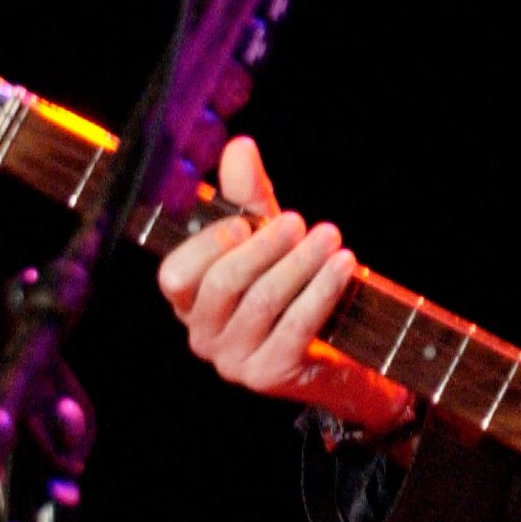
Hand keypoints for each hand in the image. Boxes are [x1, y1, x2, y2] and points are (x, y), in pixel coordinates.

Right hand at [156, 136, 411, 434]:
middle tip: (300, 222)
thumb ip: (248, 196)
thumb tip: (240, 146)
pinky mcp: (269, 375)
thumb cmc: (292, 288)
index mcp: (190, 302)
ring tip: (330, 237)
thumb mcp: (269, 237)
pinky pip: (294, 328)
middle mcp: (202, 335)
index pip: (176, 275)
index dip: (207, 247)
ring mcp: (233, 361)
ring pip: (260, 304)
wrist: (337, 354)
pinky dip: (321, 292)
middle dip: (264, 247)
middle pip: (222, 285)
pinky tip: (344, 266)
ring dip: (299, 265)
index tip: (244, 221)